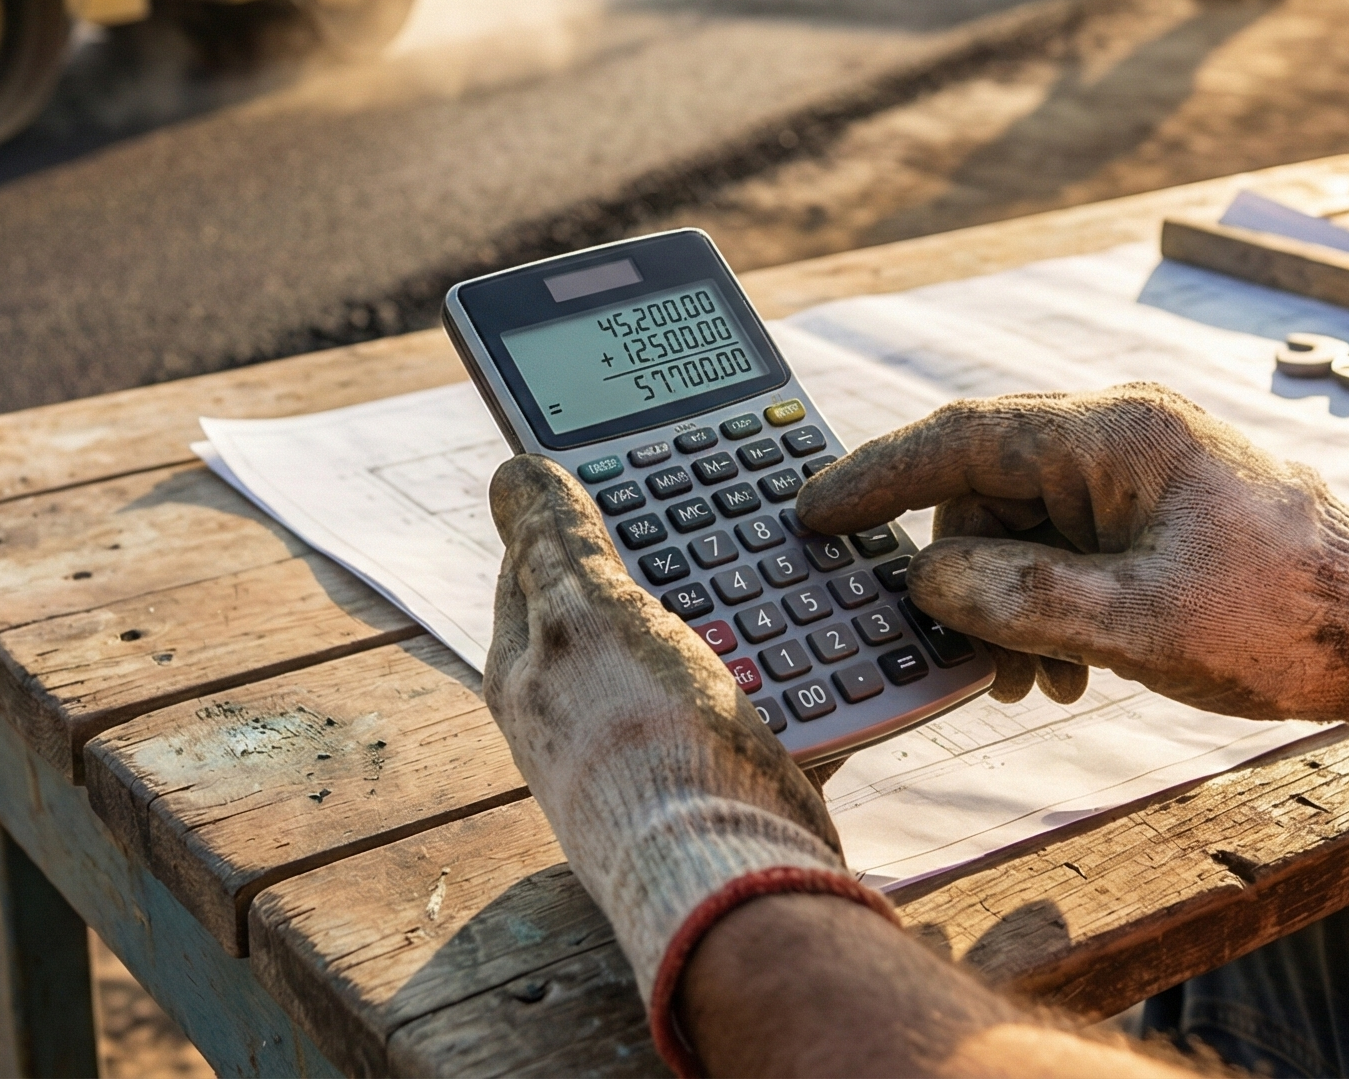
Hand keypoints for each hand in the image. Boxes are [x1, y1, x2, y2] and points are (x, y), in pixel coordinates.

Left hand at [481, 457, 894, 1067]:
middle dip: (684, 559)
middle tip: (735, 514)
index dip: (585, 504)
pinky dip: (802, 681)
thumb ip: (557, 544)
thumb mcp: (583, 618)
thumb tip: (515, 472)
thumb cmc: (641, 752)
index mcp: (527, 670)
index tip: (642, 464)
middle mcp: (578, 717)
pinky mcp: (725, 787)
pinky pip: (770, 711)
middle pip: (631, 602)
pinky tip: (833, 657)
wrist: (730, 884)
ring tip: (797, 578)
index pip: (541, 558)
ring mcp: (652, 755)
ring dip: (755, 618)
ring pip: (711, 653)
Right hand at [796, 387, 1348, 756]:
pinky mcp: (1156, 515)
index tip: (810, 513)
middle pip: (985, 492)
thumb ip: (1018, 598)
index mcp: (1115, 435)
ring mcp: (1140, 475)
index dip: (874, 476)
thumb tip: (928, 581)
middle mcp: (1121, 438)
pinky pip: (1065, 549)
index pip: (960, 436)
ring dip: (1006, 606)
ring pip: (1021, 529)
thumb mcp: (1138, 624)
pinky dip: (1048, 608)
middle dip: (958, 578)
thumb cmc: (1288, 619)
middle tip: (963, 659)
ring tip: (1033, 683)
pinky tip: (1070, 670)